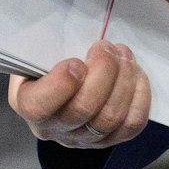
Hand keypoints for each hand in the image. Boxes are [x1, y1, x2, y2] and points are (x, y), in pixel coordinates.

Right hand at [8, 40, 150, 148]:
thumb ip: (46, 46)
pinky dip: (139, 97)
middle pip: (84, 109)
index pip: (39, 106)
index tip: (76, 62)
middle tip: (106, 47)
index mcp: (29, 104)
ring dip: (124, 80)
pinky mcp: (110, 139)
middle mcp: (55, 128)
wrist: (61, 84)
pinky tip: (135, 75)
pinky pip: (132, 124)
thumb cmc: (48, 63)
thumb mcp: (36, 51)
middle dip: (103, 72)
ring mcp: (84, 139)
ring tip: (123, 54)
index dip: (61, 84)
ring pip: (111, 117)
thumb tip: (70, 29)